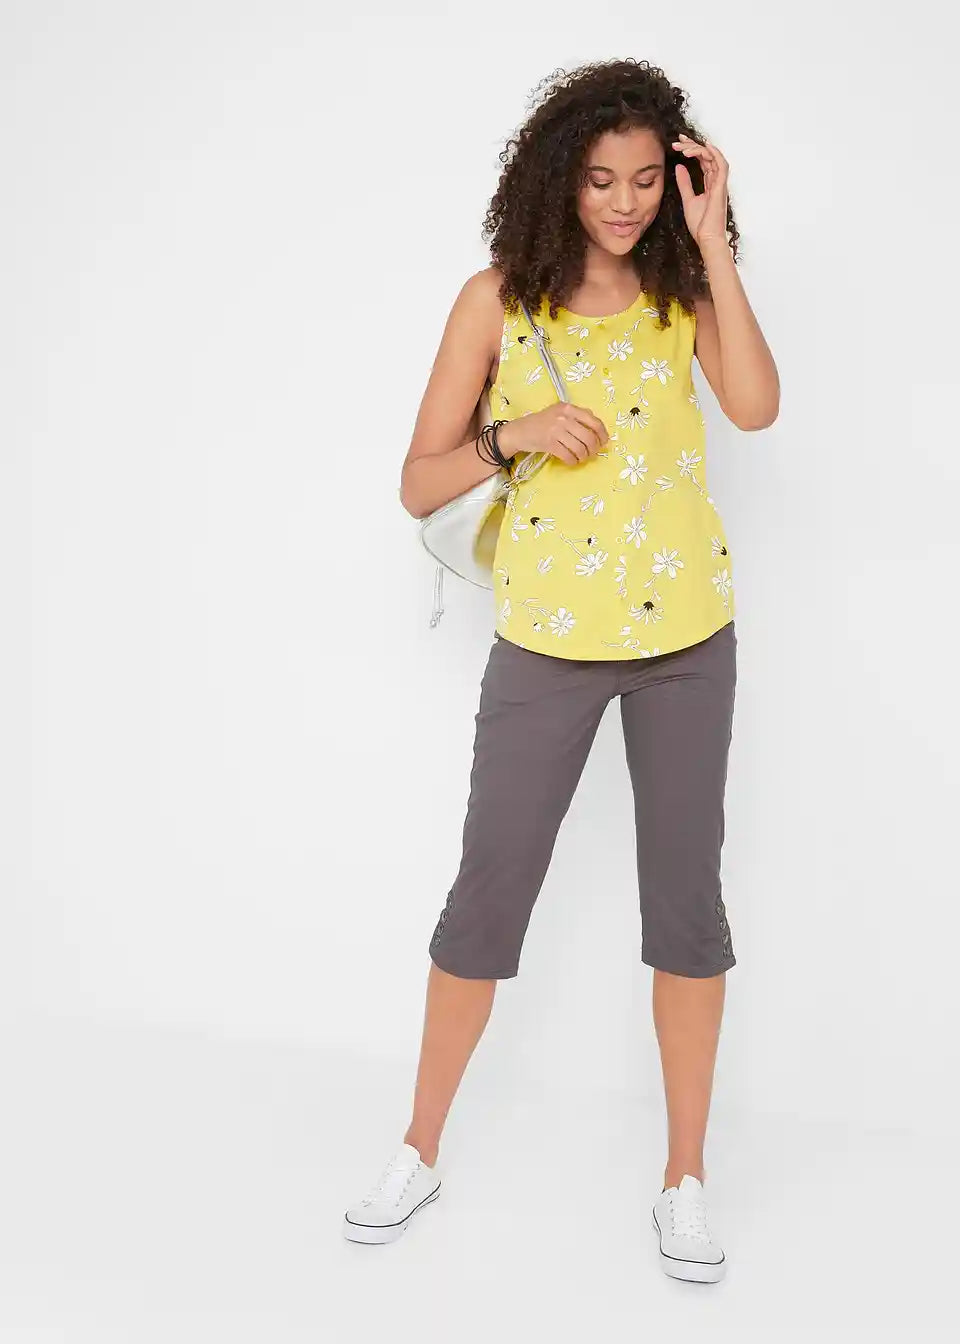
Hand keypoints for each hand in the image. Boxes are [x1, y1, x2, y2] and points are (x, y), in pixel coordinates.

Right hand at [498, 403, 608, 466]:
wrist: (519, 431)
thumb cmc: (541, 423)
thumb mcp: (559, 413)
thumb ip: (577, 417)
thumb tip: (597, 430)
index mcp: (568, 408)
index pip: (594, 421)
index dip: (602, 434)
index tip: (603, 442)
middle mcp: (564, 417)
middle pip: (589, 437)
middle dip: (593, 449)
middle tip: (591, 453)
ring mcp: (556, 430)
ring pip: (580, 448)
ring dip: (583, 457)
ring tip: (581, 458)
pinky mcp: (549, 443)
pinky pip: (568, 456)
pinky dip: (573, 461)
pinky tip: (571, 461)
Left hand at [672, 133, 729, 248]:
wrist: (706, 238)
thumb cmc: (700, 224)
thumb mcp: (688, 199)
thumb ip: (684, 183)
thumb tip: (680, 167)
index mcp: (709, 183)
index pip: (702, 160)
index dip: (692, 149)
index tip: (679, 143)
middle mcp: (716, 180)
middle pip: (707, 155)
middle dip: (692, 145)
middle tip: (678, 140)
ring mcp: (719, 183)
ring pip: (712, 157)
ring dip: (698, 149)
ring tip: (683, 147)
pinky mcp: (721, 187)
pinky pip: (721, 166)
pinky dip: (714, 154)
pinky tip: (704, 146)